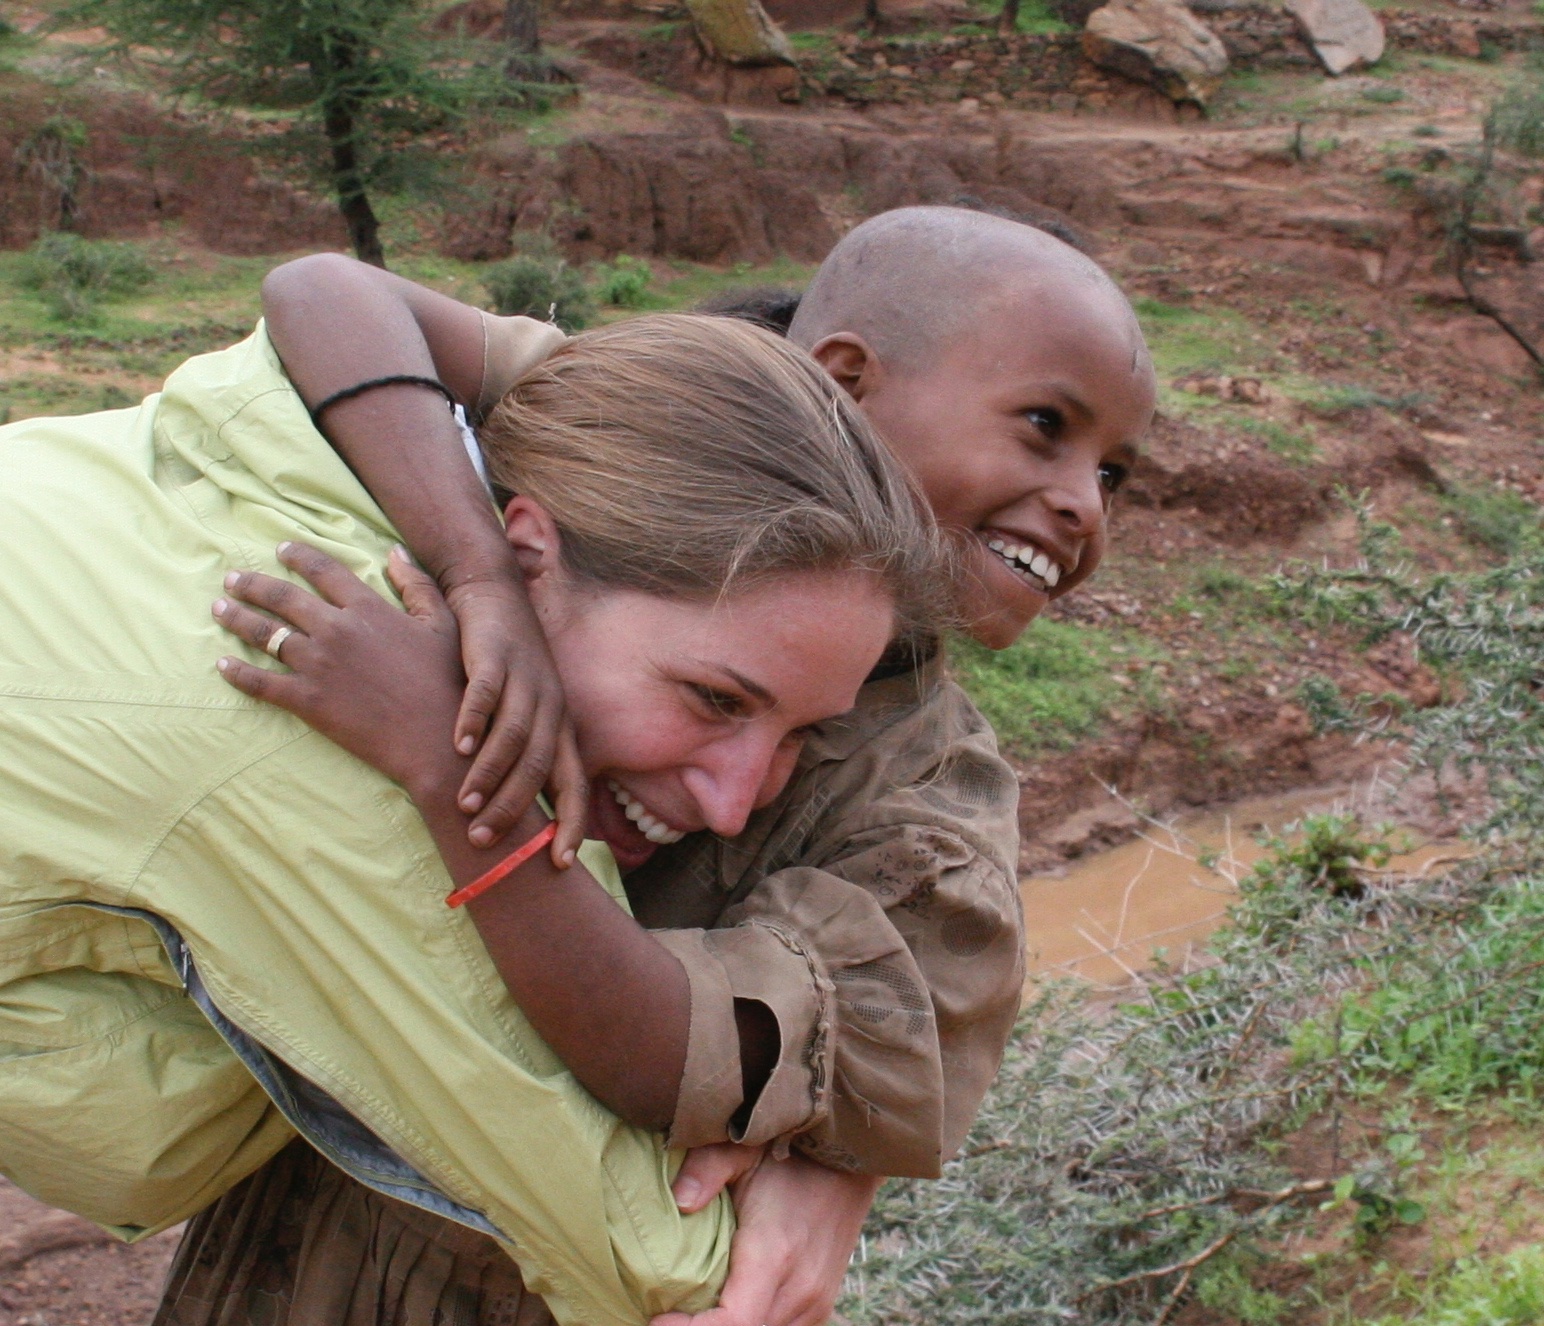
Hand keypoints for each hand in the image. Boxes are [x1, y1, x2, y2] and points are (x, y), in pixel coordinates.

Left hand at [212, 542, 468, 794]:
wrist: (435, 739)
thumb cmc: (447, 683)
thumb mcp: (443, 625)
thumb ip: (417, 586)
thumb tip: (395, 551)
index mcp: (368, 608)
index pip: (323, 570)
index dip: (298, 556)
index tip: (280, 551)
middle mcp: (336, 630)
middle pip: (282, 597)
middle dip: (253, 584)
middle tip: (233, 579)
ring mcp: (318, 666)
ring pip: (264, 634)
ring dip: (236, 618)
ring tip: (219, 608)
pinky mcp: (307, 701)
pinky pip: (260, 682)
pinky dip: (237, 672)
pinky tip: (221, 664)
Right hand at [441, 571, 586, 865]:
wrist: (494, 596)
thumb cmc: (503, 669)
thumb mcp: (522, 715)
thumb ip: (519, 760)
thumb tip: (512, 816)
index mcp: (561, 728)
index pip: (574, 785)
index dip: (572, 824)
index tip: (558, 863)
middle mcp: (551, 708)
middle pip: (540, 769)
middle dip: (513, 810)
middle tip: (483, 840)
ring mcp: (526, 682)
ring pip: (514, 738)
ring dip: (489, 775)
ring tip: (464, 804)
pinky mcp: (496, 658)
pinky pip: (487, 696)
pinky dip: (474, 723)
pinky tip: (456, 748)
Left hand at [653, 1152, 881, 1325]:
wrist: (851, 1159)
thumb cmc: (792, 1152)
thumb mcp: (745, 1148)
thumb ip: (707, 1167)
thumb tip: (679, 1200)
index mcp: (775, 1254)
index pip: (734, 1324)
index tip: (658, 1318)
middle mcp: (800, 1288)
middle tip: (666, 1314)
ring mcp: (814, 1302)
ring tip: (690, 1313)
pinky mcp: (819, 1304)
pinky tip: (724, 1311)